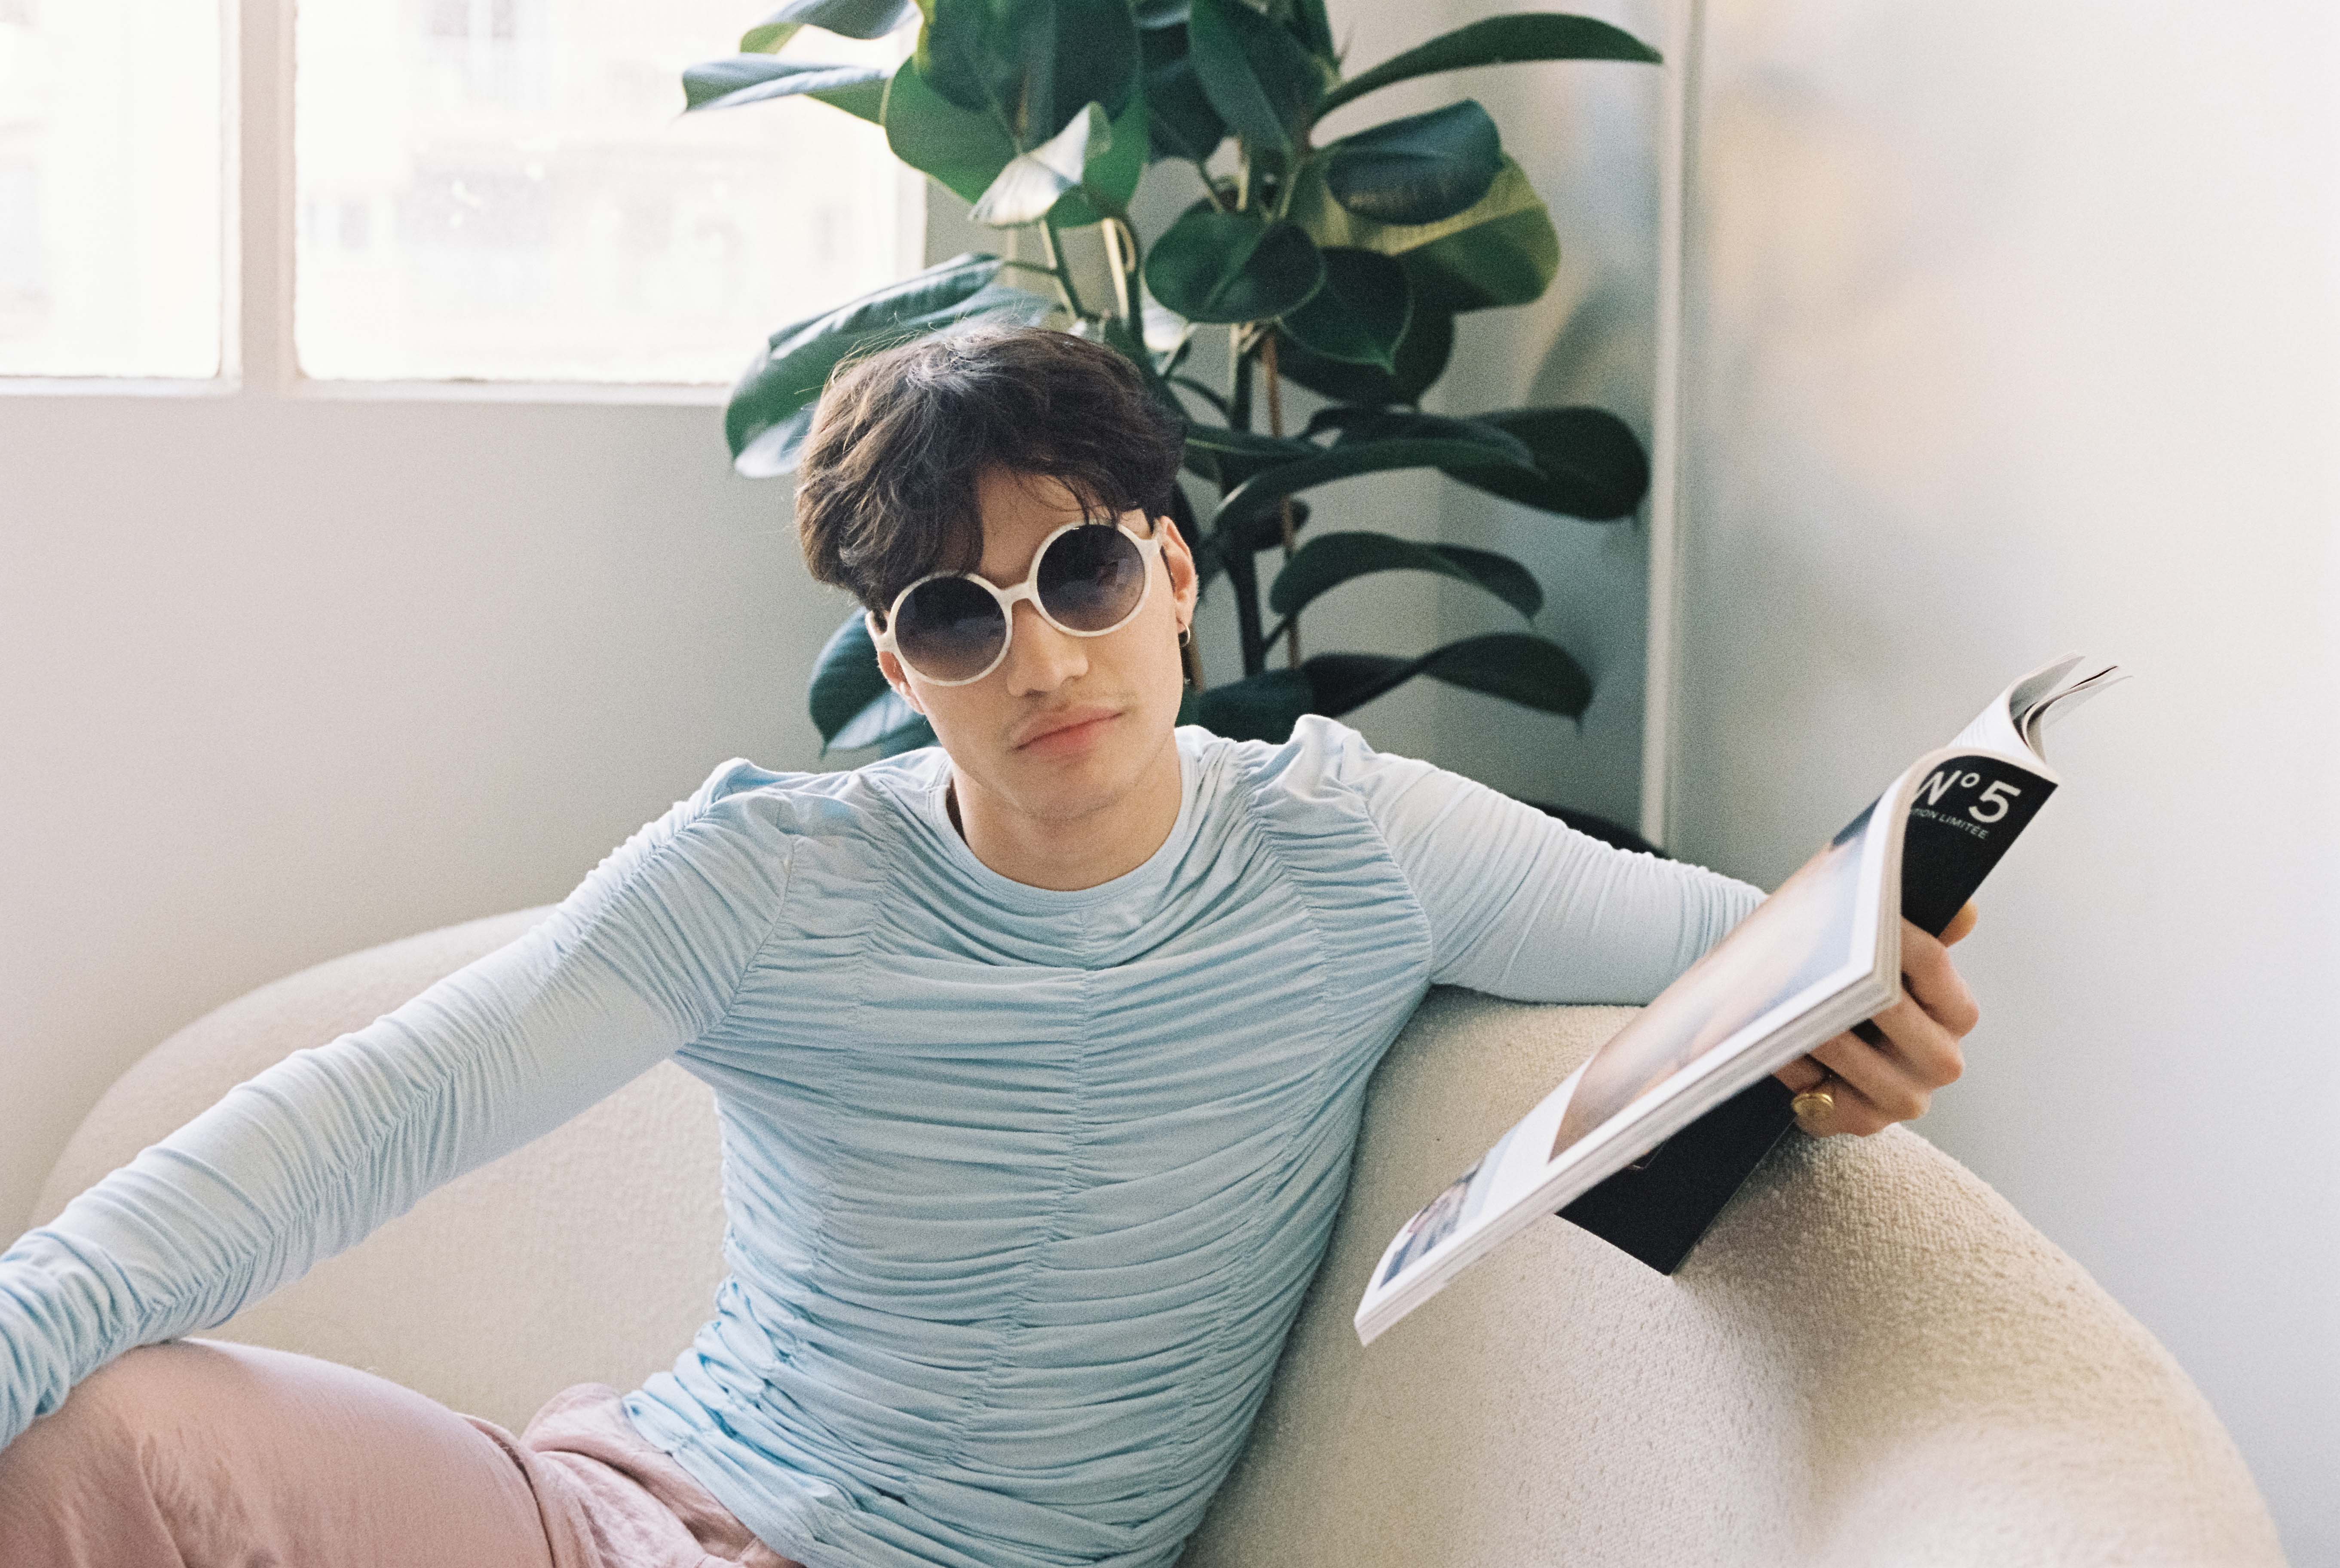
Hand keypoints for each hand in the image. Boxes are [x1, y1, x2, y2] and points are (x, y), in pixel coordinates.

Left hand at [1772, 901, 1979, 1136]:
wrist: (1822, 1039)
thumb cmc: (1856, 990)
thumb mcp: (1886, 955)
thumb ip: (1922, 928)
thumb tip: (1964, 911)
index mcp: (1956, 1012)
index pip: (1932, 963)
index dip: (1892, 934)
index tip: (1857, 912)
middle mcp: (1942, 1060)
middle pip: (1891, 1008)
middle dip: (1849, 981)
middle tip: (1814, 957)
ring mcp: (1906, 1097)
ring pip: (1849, 1053)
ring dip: (1811, 1024)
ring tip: (1779, 998)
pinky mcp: (1864, 1121)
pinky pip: (1820, 1093)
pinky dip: (1790, 1066)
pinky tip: (1771, 1045)